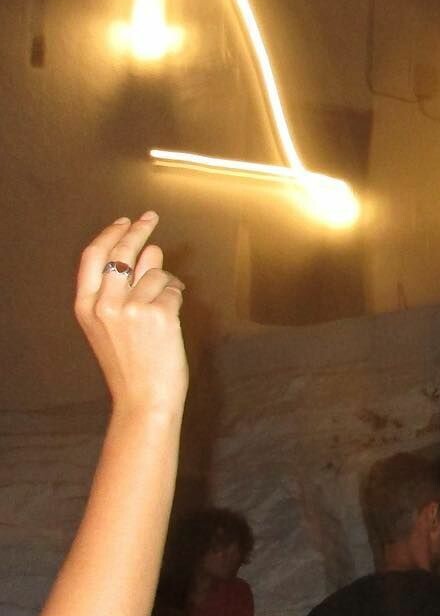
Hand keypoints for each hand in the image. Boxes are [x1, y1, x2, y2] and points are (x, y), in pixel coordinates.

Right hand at [74, 213, 187, 414]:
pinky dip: (177, 297)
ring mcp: (132, 308)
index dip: (110, 234)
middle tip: (151, 217)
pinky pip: (174, 289)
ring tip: (163, 303)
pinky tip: (172, 317)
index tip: (124, 220)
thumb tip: (145, 252)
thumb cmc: (130, 364)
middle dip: (139, 229)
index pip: (94, 256)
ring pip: (156, 271)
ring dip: (165, 279)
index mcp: (86, 306)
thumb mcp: (106, 327)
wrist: (143, 398)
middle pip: (123, 251)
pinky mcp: (159, 313)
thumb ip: (117, 292)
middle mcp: (105, 304)